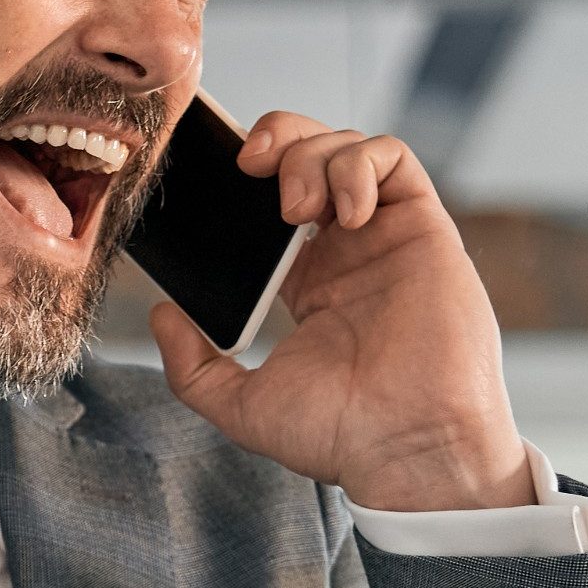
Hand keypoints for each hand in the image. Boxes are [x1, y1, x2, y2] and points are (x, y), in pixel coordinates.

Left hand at [145, 113, 538, 512]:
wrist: (407, 447)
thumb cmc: (339, 436)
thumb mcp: (241, 404)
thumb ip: (192, 366)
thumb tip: (162, 316)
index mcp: (307, 282)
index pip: (269, 203)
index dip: (241, 179)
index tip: (209, 179)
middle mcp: (348, 253)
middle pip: (310, 158)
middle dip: (277, 141)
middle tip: (246, 165)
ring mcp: (386, 238)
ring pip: (349, 149)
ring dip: (312, 155)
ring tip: (295, 207)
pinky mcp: (425, 229)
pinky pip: (396, 161)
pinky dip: (361, 163)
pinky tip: (343, 210)